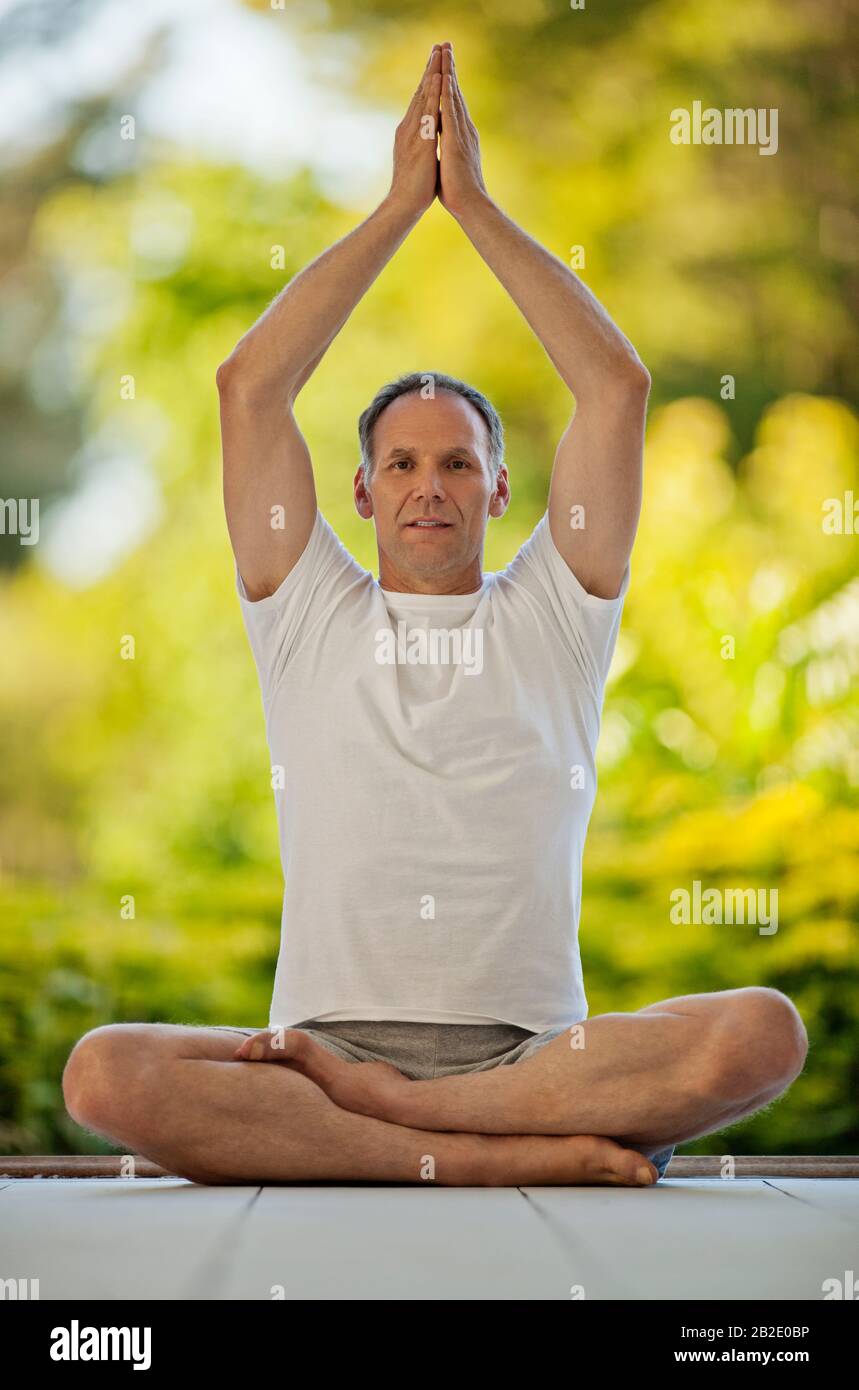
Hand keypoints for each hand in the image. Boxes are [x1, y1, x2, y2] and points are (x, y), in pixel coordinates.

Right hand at [387, 44, 441, 218]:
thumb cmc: (414, 187)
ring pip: (424, 96)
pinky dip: (433, 93)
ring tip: (439, 52)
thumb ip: (421, 144)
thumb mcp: (419, 159)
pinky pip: (428, 111)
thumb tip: (426, 138)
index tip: (436, 62)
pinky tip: (438, 79)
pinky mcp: (420, 141)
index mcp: (411, 132)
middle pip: (421, 91)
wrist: (404, 205)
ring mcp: (413, 133)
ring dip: (432, 73)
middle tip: (438, 45)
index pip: (421, 100)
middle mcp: (410, 127)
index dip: (428, 80)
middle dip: (430, 67)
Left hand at [438, 43, 488, 218]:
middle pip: (454, 92)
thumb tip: (444, 145)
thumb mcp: (450, 163)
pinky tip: (445, 78)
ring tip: (445, 51)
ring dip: (449, 72)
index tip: (444, 65)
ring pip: (453, 96)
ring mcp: (461, 133)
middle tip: (446, 45)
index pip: (452, 103)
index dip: (448, 83)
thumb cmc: (459, 191)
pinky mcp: (455, 141)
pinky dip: (448, 93)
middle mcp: (463, 129)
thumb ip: (448, 149)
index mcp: (460, 135)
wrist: (471, 205)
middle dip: (450, 68)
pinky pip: (451, 112)